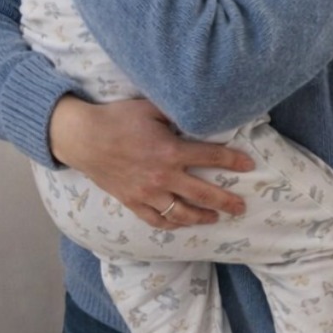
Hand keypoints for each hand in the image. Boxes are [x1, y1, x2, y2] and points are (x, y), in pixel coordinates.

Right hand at [49, 96, 254, 227]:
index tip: (249, 165)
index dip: (233, 161)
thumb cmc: (118, 118)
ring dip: (202, 217)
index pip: (211, 157)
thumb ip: (178, 113)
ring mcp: (147, 193)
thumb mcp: (151, 108)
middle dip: (226, 201)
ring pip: (182, 213)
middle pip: (203, 193)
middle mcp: (162, 177)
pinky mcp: (132, 202)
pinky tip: (183, 224)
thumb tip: (201, 109)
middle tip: (241, 207)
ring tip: (217, 217)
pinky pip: (156, 220)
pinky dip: (172, 224)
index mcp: (171, 151)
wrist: (82, 138)